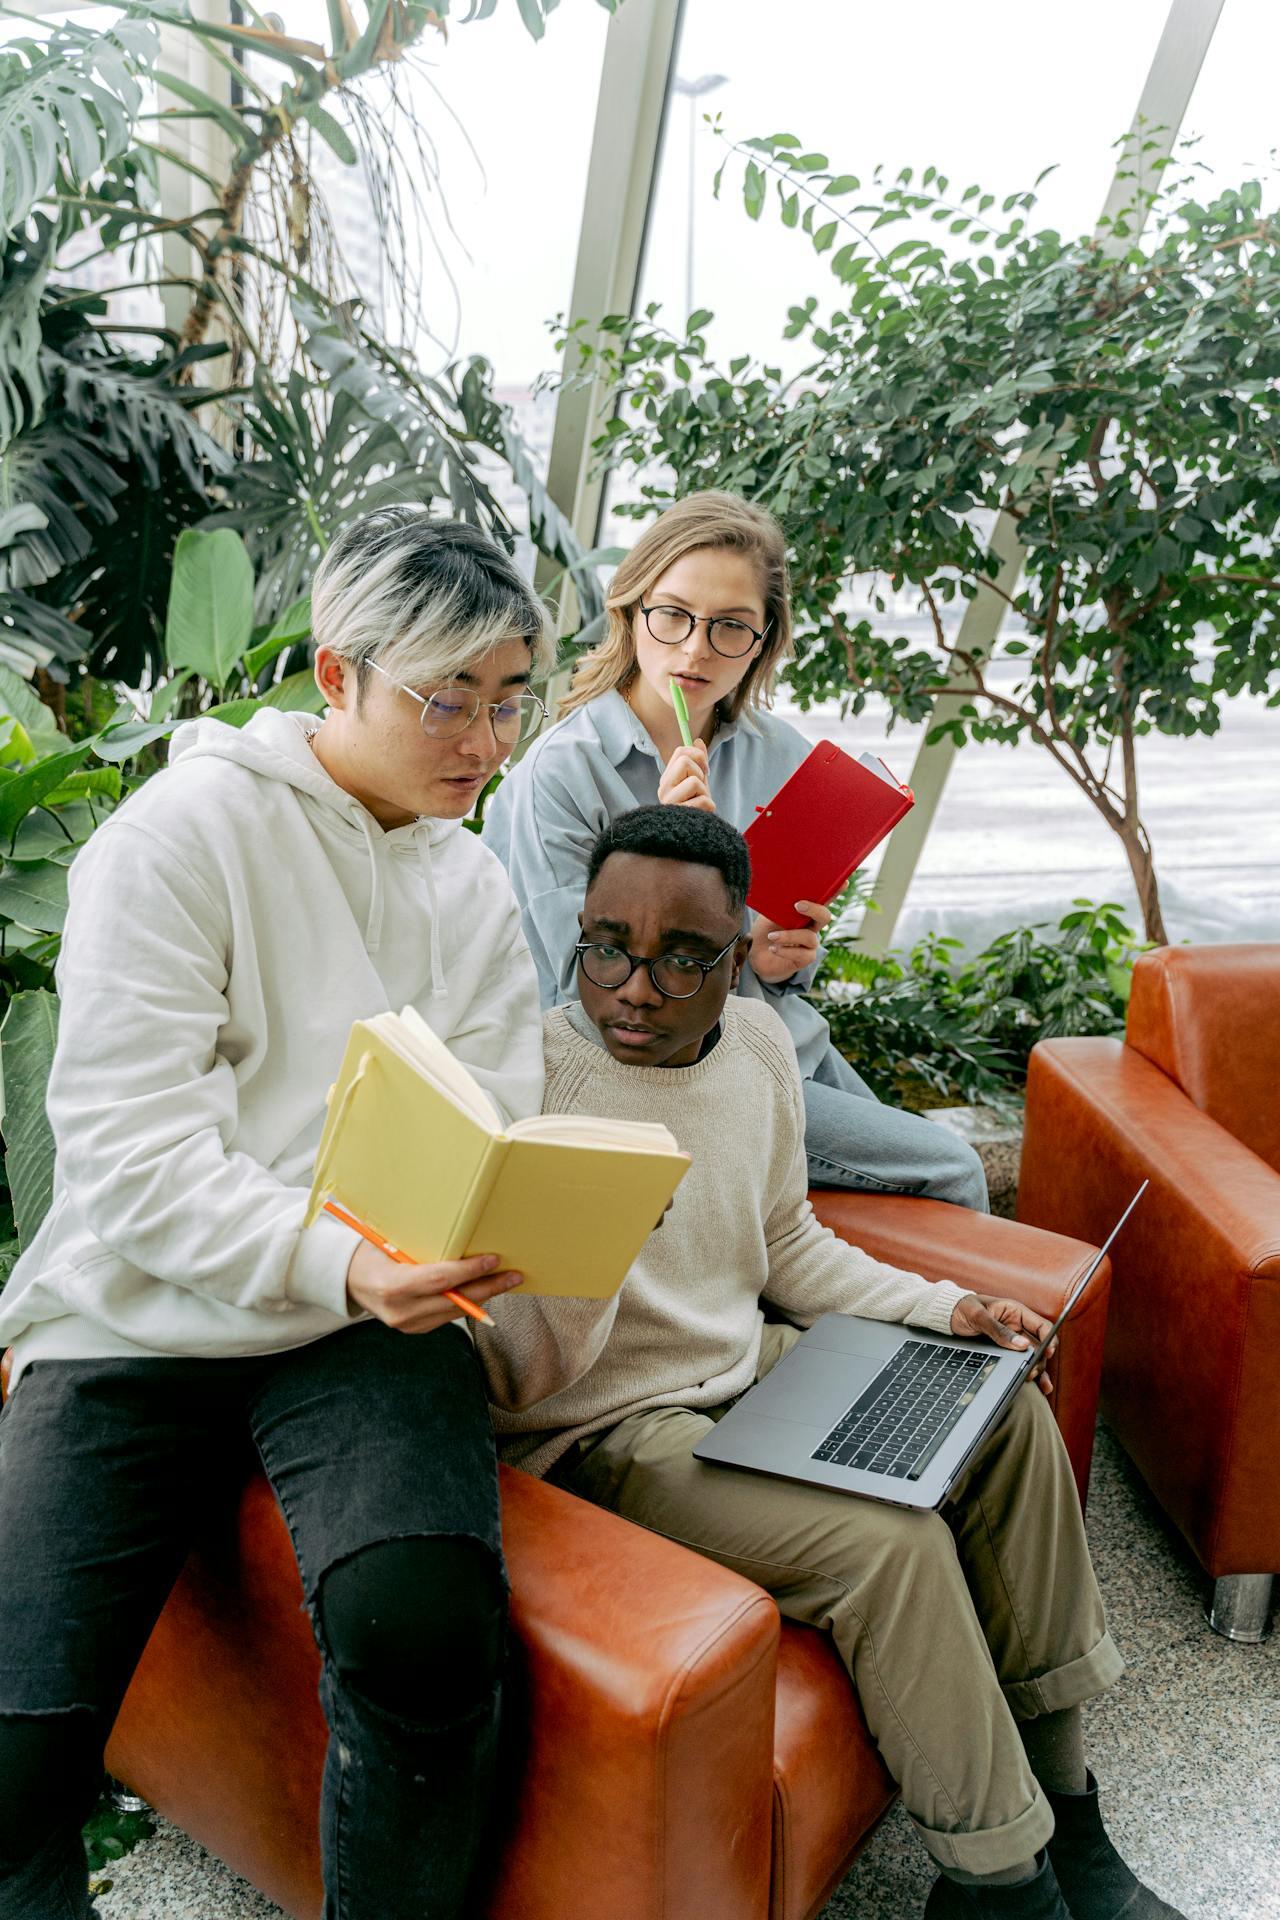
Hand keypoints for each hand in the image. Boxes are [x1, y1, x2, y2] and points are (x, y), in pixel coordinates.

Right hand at [346, 1240, 521, 1333]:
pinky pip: (448, 1316)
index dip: (469, 1271)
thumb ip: (420, 1244)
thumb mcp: (388, 1241)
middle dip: (489, 1287)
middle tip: (515, 1276)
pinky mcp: (415, 1330)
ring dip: (483, 1296)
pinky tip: (483, 1290)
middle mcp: (401, 1310)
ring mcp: (408, 1325)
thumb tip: (460, 1231)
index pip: (440, 1280)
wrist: (347, 1280)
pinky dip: (467, 1303)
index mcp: (392, 1285)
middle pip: (455, 1300)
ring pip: (456, 1312)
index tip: (493, 1260)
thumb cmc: (369, 1252)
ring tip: (506, 1281)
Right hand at [657, 740, 714, 811]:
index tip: (704, 768)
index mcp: (667, 778)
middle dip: (700, 773)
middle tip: (701, 787)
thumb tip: (698, 740)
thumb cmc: (695, 806)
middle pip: (685, 761)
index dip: (697, 755)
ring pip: (694, 781)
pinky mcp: (679, 814)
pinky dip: (708, 806)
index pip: (680, 752)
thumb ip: (698, 762)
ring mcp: (669, 802)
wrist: (695, 831)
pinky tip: (700, 813)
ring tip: (699, 803)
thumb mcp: (698, 780)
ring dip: (705, 793)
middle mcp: (663, 788)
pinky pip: (703, 800)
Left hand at [748, 899, 832, 983]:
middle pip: (824, 916)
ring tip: (772, 936)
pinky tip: (773, 948)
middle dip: (814, 909)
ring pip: (809, 937)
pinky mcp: (805, 958)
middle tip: (797, 905)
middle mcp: (812, 926)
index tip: (843, 882)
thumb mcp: (768, 914)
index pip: (823, 899)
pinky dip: (786, 950)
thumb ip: (778, 905)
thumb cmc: (765, 929)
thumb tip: (779, 892)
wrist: (756, 954)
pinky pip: (802, 954)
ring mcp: (810, 943)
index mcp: (806, 911)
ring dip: (789, 936)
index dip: (835, 891)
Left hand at [950, 1292, 1056, 1396]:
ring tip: (1032, 1381)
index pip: (1042, 1326)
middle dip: (1039, 1360)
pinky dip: (1031, 1375)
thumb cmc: (963, 1307)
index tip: (1049, 1353)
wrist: (948, 1315)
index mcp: (1016, 1312)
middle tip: (1030, 1372)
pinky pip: (1022, 1363)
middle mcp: (1019, 1327)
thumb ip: (999, 1330)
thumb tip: (1023, 1345)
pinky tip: (1039, 1387)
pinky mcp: (1007, 1352)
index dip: (1049, 1339)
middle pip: (1040, 1346)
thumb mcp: (978, 1316)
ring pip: (1033, 1358)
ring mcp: (1014, 1341)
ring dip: (1037, 1370)